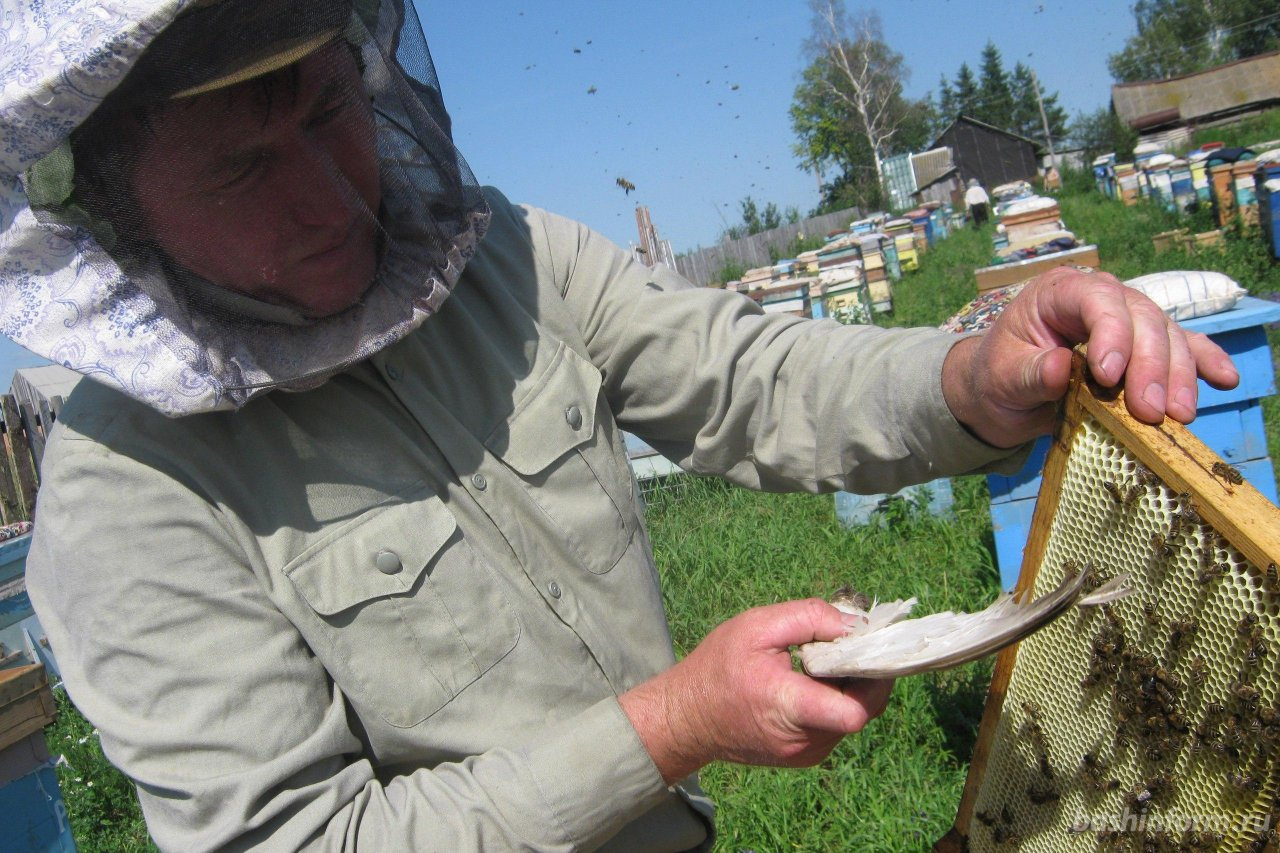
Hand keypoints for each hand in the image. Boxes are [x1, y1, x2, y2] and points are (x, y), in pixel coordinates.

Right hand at [619, 599, 892, 784]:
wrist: (688, 718)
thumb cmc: (718, 667)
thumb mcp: (757, 626)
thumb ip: (810, 617)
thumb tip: (857, 624)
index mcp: (790, 706)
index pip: (855, 711)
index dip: (876, 677)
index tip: (869, 645)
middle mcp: (805, 740)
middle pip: (863, 707)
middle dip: (866, 672)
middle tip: (848, 642)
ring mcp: (807, 753)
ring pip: (854, 715)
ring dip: (851, 685)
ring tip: (824, 660)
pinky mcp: (807, 756)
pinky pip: (837, 724)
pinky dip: (837, 699)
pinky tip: (814, 679)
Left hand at [942, 266, 1239, 447]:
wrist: (1002, 394)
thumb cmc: (997, 377)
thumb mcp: (1002, 377)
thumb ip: (1031, 374)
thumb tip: (1061, 368)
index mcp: (1059, 293)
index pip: (1096, 300)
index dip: (1111, 333)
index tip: (1109, 375)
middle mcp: (1100, 300)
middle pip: (1141, 319)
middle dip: (1151, 365)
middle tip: (1150, 411)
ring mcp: (1127, 322)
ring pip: (1167, 336)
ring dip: (1179, 375)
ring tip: (1178, 416)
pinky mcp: (1143, 350)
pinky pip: (1181, 349)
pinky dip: (1204, 363)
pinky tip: (1225, 378)